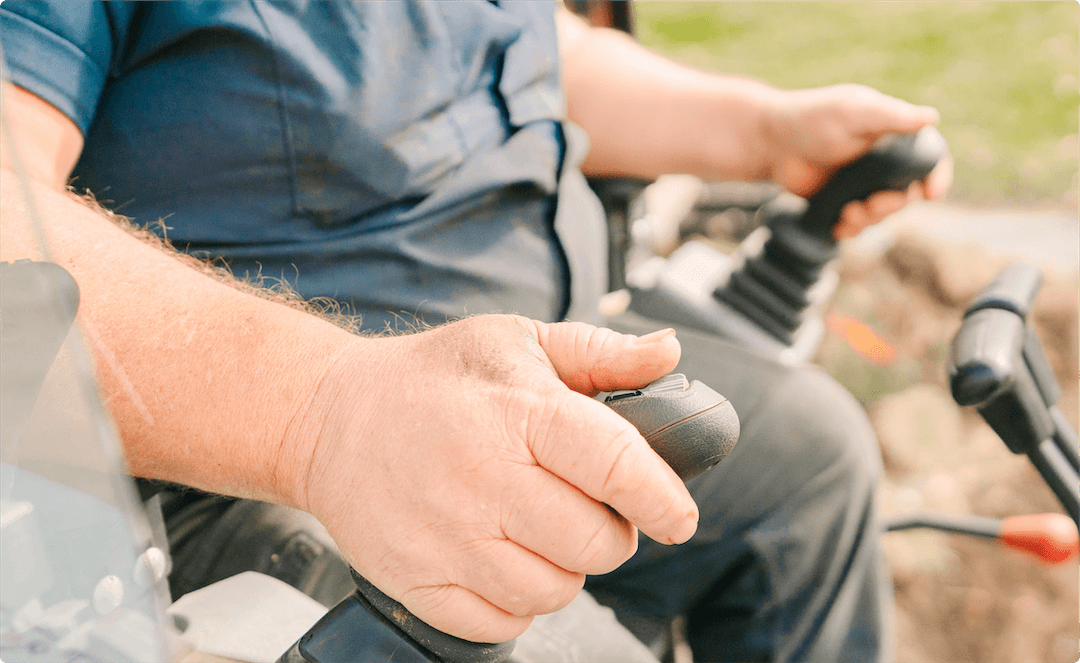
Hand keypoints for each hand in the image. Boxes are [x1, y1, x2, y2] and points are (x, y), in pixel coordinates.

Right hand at [293, 315, 691, 642]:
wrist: (328, 418)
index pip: (615, 464)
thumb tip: (669, 353)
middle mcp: (482, 478)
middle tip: (589, 507)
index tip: (677, 514)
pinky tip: (500, 555)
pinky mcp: (419, 582)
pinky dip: (516, 600)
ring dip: (565, 567)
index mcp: (516, 412)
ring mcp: (447, 539)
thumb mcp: (515, 341)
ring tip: (538, 528)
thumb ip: (599, 353)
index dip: (662, 498)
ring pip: (555, 591)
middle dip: (611, 531)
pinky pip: (503, 624)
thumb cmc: (432, 379)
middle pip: (595, 543)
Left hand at [765, 84, 952, 238]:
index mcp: (892, 134)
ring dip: (871, 219)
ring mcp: (860, 183)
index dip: (936, 176)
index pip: (928, 157)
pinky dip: (852, 228)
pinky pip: (856, 222)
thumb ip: (891, 117)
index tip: (932, 193)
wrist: (770, 141)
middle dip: (894, 205)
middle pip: (906, 192)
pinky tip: (839, 226)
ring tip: (849, 213)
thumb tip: (932, 118)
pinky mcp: (840, 200)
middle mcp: (881, 160)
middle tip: (873, 204)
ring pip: (881, 212)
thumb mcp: (853, 112)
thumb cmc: (811, 117)